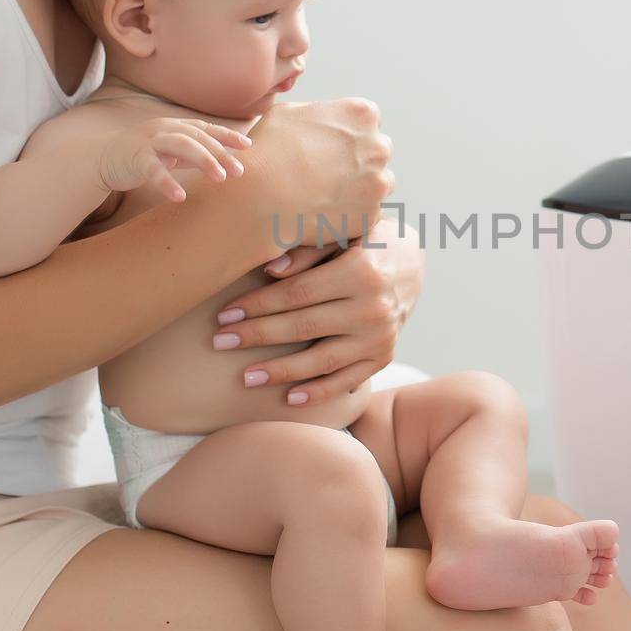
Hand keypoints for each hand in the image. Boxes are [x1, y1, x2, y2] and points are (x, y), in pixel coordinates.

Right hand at [97, 117, 250, 202]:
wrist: (102, 159)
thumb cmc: (142, 156)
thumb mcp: (171, 152)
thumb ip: (193, 154)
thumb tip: (224, 161)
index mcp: (175, 127)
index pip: (206, 129)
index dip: (227, 136)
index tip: (248, 146)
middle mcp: (164, 129)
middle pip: (199, 137)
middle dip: (221, 153)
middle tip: (240, 171)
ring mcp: (149, 142)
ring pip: (182, 145)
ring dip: (204, 160)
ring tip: (220, 178)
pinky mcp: (135, 158)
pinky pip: (154, 170)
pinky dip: (167, 182)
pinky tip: (179, 197)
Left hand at [211, 217, 425, 406]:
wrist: (410, 263)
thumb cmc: (363, 240)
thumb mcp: (342, 232)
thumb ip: (308, 249)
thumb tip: (270, 270)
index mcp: (361, 270)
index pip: (298, 293)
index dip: (258, 305)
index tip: (225, 314)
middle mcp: (374, 307)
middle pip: (304, 327)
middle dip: (257, 336)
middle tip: (220, 342)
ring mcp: (381, 336)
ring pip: (323, 360)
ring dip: (281, 371)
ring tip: (246, 377)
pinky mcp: (384, 355)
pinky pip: (348, 380)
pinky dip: (319, 392)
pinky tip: (289, 398)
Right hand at [247, 99, 394, 245]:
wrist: (260, 197)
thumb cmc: (268, 150)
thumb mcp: (288, 112)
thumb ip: (318, 112)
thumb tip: (326, 120)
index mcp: (362, 114)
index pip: (368, 121)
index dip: (347, 134)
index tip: (330, 146)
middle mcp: (378, 147)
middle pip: (378, 151)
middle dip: (360, 159)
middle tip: (328, 171)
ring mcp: (378, 183)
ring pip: (379, 183)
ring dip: (361, 187)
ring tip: (326, 193)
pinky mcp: (371, 214)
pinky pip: (367, 211)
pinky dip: (351, 212)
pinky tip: (325, 211)